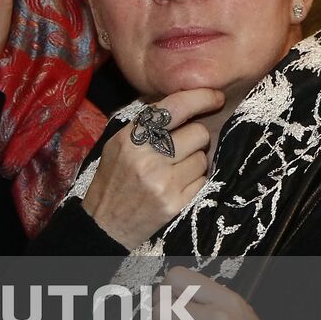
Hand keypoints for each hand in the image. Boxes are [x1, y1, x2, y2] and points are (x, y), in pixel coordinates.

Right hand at [81, 89, 221, 248]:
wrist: (106, 223)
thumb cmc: (113, 178)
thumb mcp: (118, 144)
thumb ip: (146, 124)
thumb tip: (182, 102)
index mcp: (131, 137)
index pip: (174, 107)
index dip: (200, 98)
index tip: (215, 96)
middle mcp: (148, 157)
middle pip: (197, 133)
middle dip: (195, 137)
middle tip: (182, 146)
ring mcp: (164, 181)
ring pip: (203, 159)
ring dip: (195, 161)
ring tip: (175, 170)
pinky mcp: (176, 203)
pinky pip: (202, 181)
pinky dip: (194, 181)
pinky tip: (177, 185)